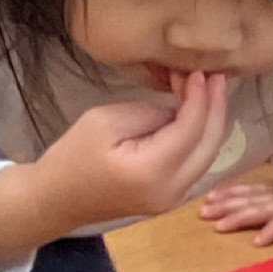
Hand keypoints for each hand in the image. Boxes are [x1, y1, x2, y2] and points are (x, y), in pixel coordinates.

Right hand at [18, 75, 234, 239]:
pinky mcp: (169, 199)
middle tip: (216, 77)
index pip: (191, 130)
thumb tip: (179, 108)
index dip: (200, 98)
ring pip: (207, 157)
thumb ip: (150, 113)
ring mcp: (172, 200)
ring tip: (208, 91)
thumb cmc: (72, 156)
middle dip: (215, 109)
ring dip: (210, 123)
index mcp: (151, 171)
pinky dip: (200, 139)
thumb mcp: (106, 121)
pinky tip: (195, 115)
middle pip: (209, 146)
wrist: (56, 199)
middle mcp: (170, 191)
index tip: (201, 72)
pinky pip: (195, 165)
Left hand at [198, 171, 272, 244]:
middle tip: (203, 212)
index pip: (247, 190)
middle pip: (247, 199)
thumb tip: (253, 205)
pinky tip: (257, 242)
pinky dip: (270, 232)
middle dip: (224, 205)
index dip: (228, 193)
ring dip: (238, 218)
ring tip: (219, 227)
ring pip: (258, 211)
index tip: (208, 197)